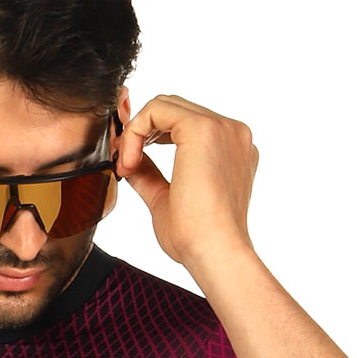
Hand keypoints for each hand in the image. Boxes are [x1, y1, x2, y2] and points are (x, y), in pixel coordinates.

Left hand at [116, 94, 258, 271]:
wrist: (213, 252)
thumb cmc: (196, 238)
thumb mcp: (165, 199)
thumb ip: (150, 175)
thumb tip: (131, 160)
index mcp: (230, 150)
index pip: (184, 124)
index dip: (151, 138)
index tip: (131, 168)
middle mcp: (231, 134)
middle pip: (174, 109)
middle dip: (142, 132)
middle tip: (125, 166)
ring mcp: (221, 127)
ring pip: (164, 105)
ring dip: (137, 133)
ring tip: (128, 168)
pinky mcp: (202, 128)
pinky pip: (156, 110)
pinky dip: (135, 132)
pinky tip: (130, 163)